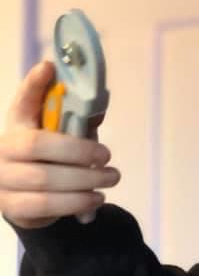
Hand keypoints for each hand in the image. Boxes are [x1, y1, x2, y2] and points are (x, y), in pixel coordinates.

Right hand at [0, 61, 120, 228]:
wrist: (26, 197)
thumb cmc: (52, 158)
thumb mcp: (65, 135)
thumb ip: (78, 121)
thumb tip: (97, 106)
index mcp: (18, 123)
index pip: (23, 100)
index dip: (33, 84)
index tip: (49, 67)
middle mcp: (5, 147)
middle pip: (38, 145)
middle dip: (79, 151)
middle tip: (107, 156)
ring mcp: (4, 179)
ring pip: (44, 180)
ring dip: (84, 180)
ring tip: (111, 177)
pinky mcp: (14, 207)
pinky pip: (46, 206)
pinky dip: (77, 202)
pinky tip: (97, 198)